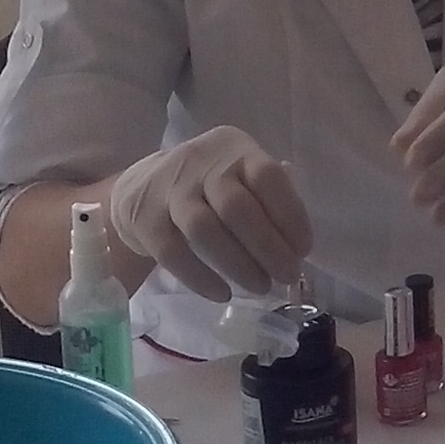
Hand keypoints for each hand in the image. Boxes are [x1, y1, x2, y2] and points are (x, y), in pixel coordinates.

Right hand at [109, 127, 311, 302]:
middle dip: (268, 248)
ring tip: (261, 287)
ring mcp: (168, 189)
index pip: (267, 176)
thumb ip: (270, 199)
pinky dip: (201, 278)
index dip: (290, 214)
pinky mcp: (143, 218)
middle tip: (287, 276)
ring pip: (204, 230)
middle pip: (236, 207)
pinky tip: (223, 294)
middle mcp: (200, 163)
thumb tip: (298, 245)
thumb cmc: (209, 186)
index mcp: (235, 149)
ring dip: (238, 265)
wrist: (141, 186)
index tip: (303, 249)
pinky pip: (172, 252)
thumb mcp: (241, 175)